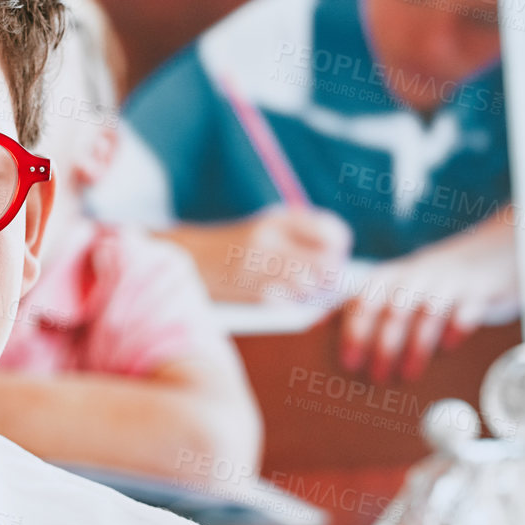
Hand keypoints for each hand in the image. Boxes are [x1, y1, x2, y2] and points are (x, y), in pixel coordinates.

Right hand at [159, 207, 351, 302]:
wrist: (185, 257)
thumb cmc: (235, 246)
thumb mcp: (267, 228)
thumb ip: (301, 237)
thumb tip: (339, 262)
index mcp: (279, 219)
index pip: (333, 233)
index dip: (338, 248)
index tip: (330, 255)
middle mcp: (270, 239)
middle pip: (326, 264)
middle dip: (328, 276)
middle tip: (319, 280)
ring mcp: (259, 267)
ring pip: (309, 287)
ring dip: (309, 293)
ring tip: (296, 290)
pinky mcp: (249, 293)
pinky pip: (288, 304)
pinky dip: (288, 305)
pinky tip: (276, 299)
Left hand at [340, 210, 519, 383]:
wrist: (485, 256)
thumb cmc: (425, 283)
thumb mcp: (389, 287)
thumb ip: (356, 305)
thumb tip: (316, 326)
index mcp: (388, 279)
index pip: (364, 302)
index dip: (354, 333)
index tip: (348, 362)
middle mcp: (415, 278)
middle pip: (394, 311)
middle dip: (383, 346)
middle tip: (377, 378)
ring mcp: (448, 283)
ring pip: (428, 313)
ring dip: (416, 346)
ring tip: (408, 374)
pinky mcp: (478, 291)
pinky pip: (467, 309)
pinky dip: (457, 328)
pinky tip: (449, 347)